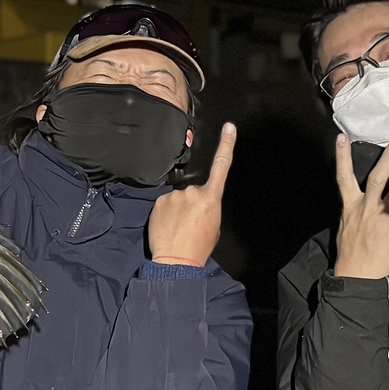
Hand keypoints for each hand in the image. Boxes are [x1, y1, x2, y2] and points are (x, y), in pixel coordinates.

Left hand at [148, 123, 236, 267]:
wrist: (176, 261)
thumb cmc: (199, 247)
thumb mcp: (214, 226)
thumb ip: (208, 207)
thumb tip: (200, 203)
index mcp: (212, 198)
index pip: (221, 167)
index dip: (226, 146)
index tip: (229, 128)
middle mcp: (193, 192)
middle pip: (193, 192)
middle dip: (191, 204)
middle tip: (189, 224)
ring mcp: (175, 196)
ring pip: (178, 199)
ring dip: (177, 210)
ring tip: (178, 228)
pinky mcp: (159, 201)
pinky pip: (165, 204)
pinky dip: (166, 213)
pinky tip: (168, 227)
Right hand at [332, 133, 388, 278]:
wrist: (358, 278)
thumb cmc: (351, 254)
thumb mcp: (346, 227)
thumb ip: (359, 210)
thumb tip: (373, 201)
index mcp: (351, 207)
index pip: (344, 177)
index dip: (343, 156)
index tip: (342, 138)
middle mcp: (366, 209)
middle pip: (380, 176)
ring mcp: (383, 219)